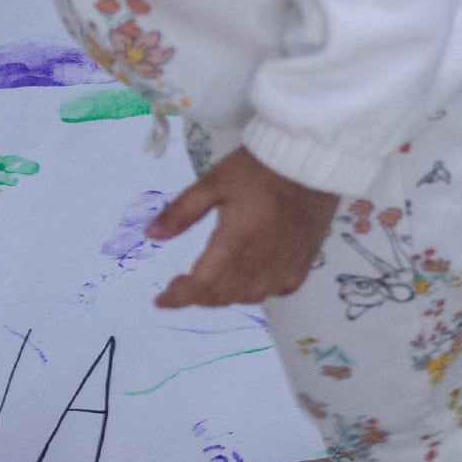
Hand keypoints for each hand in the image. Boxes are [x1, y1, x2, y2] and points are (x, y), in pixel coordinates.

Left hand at [148, 149, 340, 309]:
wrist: (311, 161)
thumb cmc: (258, 169)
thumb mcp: (212, 182)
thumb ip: (181, 212)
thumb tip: (150, 235)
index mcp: (236, 241)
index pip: (202, 284)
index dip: (179, 297)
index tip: (161, 300)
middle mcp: (262, 262)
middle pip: (223, 295)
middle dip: (197, 295)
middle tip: (181, 284)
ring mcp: (286, 266)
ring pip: (249, 297)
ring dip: (225, 295)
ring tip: (211, 281)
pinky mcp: (304, 263)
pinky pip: (278, 291)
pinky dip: (257, 291)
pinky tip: (249, 279)